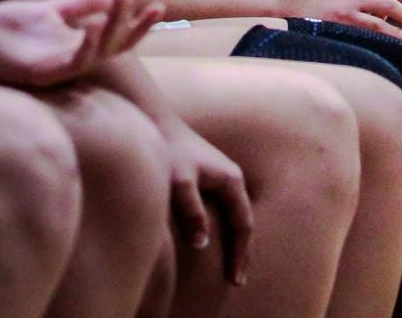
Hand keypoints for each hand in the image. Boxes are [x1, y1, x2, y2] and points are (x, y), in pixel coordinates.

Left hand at [0, 0, 162, 85]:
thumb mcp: (52, 9)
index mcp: (77, 45)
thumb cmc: (8, 28)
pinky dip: (87, 44)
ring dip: (113, 27)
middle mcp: (74, 60)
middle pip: (115, 48)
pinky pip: (72, 63)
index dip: (139, 25)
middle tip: (146, 2)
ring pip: (99, 54)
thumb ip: (81, 3)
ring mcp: (59, 69)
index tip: (159, 5)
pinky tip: (93, 25)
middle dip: (134, 26)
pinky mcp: (43, 74)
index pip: (117, 38)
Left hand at [155, 112, 253, 287]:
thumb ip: (191, 211)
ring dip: (235, 240)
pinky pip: (224, 210)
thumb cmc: (169, 150)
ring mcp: (220, 177)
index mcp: (231, 180)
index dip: (240, 254)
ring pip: (235, 215)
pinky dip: (225, 229)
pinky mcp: (208, 178)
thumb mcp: (179, 181)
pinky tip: (214, 239)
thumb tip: (202, 244)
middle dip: (242, 250)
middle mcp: (230, 178)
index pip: (243, 224)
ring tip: (230, 264)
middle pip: (243, 221)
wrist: (157, 122)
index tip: (235, 279)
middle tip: (236, 279)